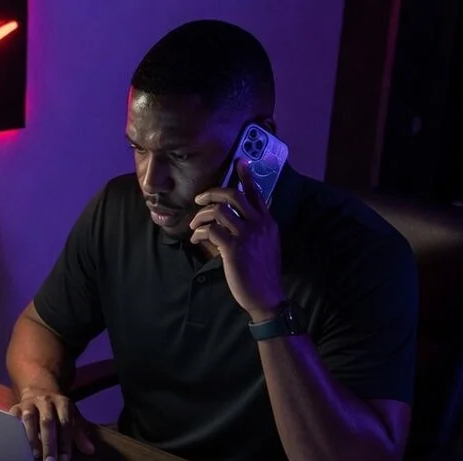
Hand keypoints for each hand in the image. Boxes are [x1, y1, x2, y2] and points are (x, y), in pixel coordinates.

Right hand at [9, 388, 94, 460]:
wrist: (39, 392)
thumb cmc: (58, 411)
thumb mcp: (72, 418)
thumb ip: (80, 434)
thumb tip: (90, 450)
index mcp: (63, 403)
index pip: (65, 423)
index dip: (65, 442)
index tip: (64, 459)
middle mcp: (46, 401)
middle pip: (47, 422)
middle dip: (49, 443)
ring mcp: (29, 403)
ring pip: (28, 419)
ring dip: (31, 439)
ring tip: (35, 456)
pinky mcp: (15, 408)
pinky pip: (13, 420)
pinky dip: (15, 433)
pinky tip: (19, 446)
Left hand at [190, 159, 286, 319]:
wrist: (267, 297)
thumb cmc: (262, 273)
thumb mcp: (267, 245)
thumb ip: (255, 229)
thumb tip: (234, 219)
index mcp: (268, 222)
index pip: (257, 193)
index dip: (247, 176)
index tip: (240, 161)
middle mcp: (259, 225)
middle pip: (233, 195)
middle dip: (212, 193)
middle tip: (199, 199)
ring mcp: (247, 236)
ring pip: (218, 211)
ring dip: (201, 216)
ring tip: (194, 226)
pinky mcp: (233, 250)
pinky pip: (211, 231)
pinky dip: (199, 233)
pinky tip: (196, 239)